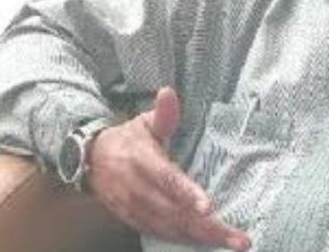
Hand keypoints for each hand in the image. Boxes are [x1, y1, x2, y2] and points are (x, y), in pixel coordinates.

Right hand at [87, 86, 250, 250]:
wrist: (90, 161)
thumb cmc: (127, 140)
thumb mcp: (143, 122)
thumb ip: (162, 113)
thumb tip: (169, 92)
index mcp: (142, 161)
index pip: (166, 180)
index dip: (186, 194)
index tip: (208, 206)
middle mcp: (137, 189)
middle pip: (174, 212)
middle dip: (207, 227)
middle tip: (238, 238)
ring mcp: (134, 208)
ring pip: (170, 228)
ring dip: (200, 238)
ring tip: (230, 242)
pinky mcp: (133, 221)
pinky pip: (161, 235)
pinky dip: (184, 240)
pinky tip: (207, 242)